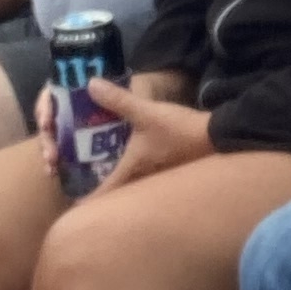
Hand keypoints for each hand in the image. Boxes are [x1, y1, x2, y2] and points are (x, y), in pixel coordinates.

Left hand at [91, 80, 215, 190]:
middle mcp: (143, 181)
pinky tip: (137, 166)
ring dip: (121, 186)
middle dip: (102, 193)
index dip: (86, 201)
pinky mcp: (170, 173)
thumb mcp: (147, 112)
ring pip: (133, 189)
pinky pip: (146, 181)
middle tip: (85, 187)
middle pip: (116, 194)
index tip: (72, 205)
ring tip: (106, 177)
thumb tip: (90, 84)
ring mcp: (158, 180)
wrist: (218, 138)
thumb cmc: (178, 131)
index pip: (103, 194)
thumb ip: (119, 100)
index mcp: (132, 170)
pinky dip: (137, 177)